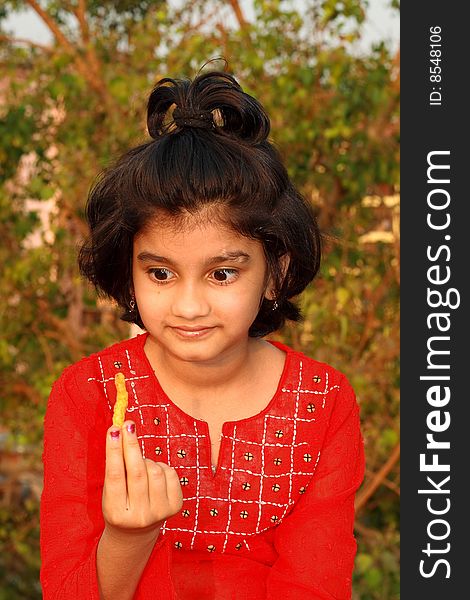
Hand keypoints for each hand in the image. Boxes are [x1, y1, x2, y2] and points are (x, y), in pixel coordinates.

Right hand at [102, 420, 182, 537]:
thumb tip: (120, 431)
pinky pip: (169, 473)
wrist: (136, 532)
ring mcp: (159, 512)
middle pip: (137, 471)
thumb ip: (116, 467)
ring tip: (140, 466)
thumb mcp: (111, 492)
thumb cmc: (120, 504)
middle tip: (128, 425)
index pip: (115, 475)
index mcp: (116, 513)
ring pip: (155, 470)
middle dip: (131, 444)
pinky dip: (160, 467)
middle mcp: (139, 516)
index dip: (114, 450)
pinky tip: (153, 475)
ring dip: (146, 460)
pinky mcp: (175, 507)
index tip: (114, 429)